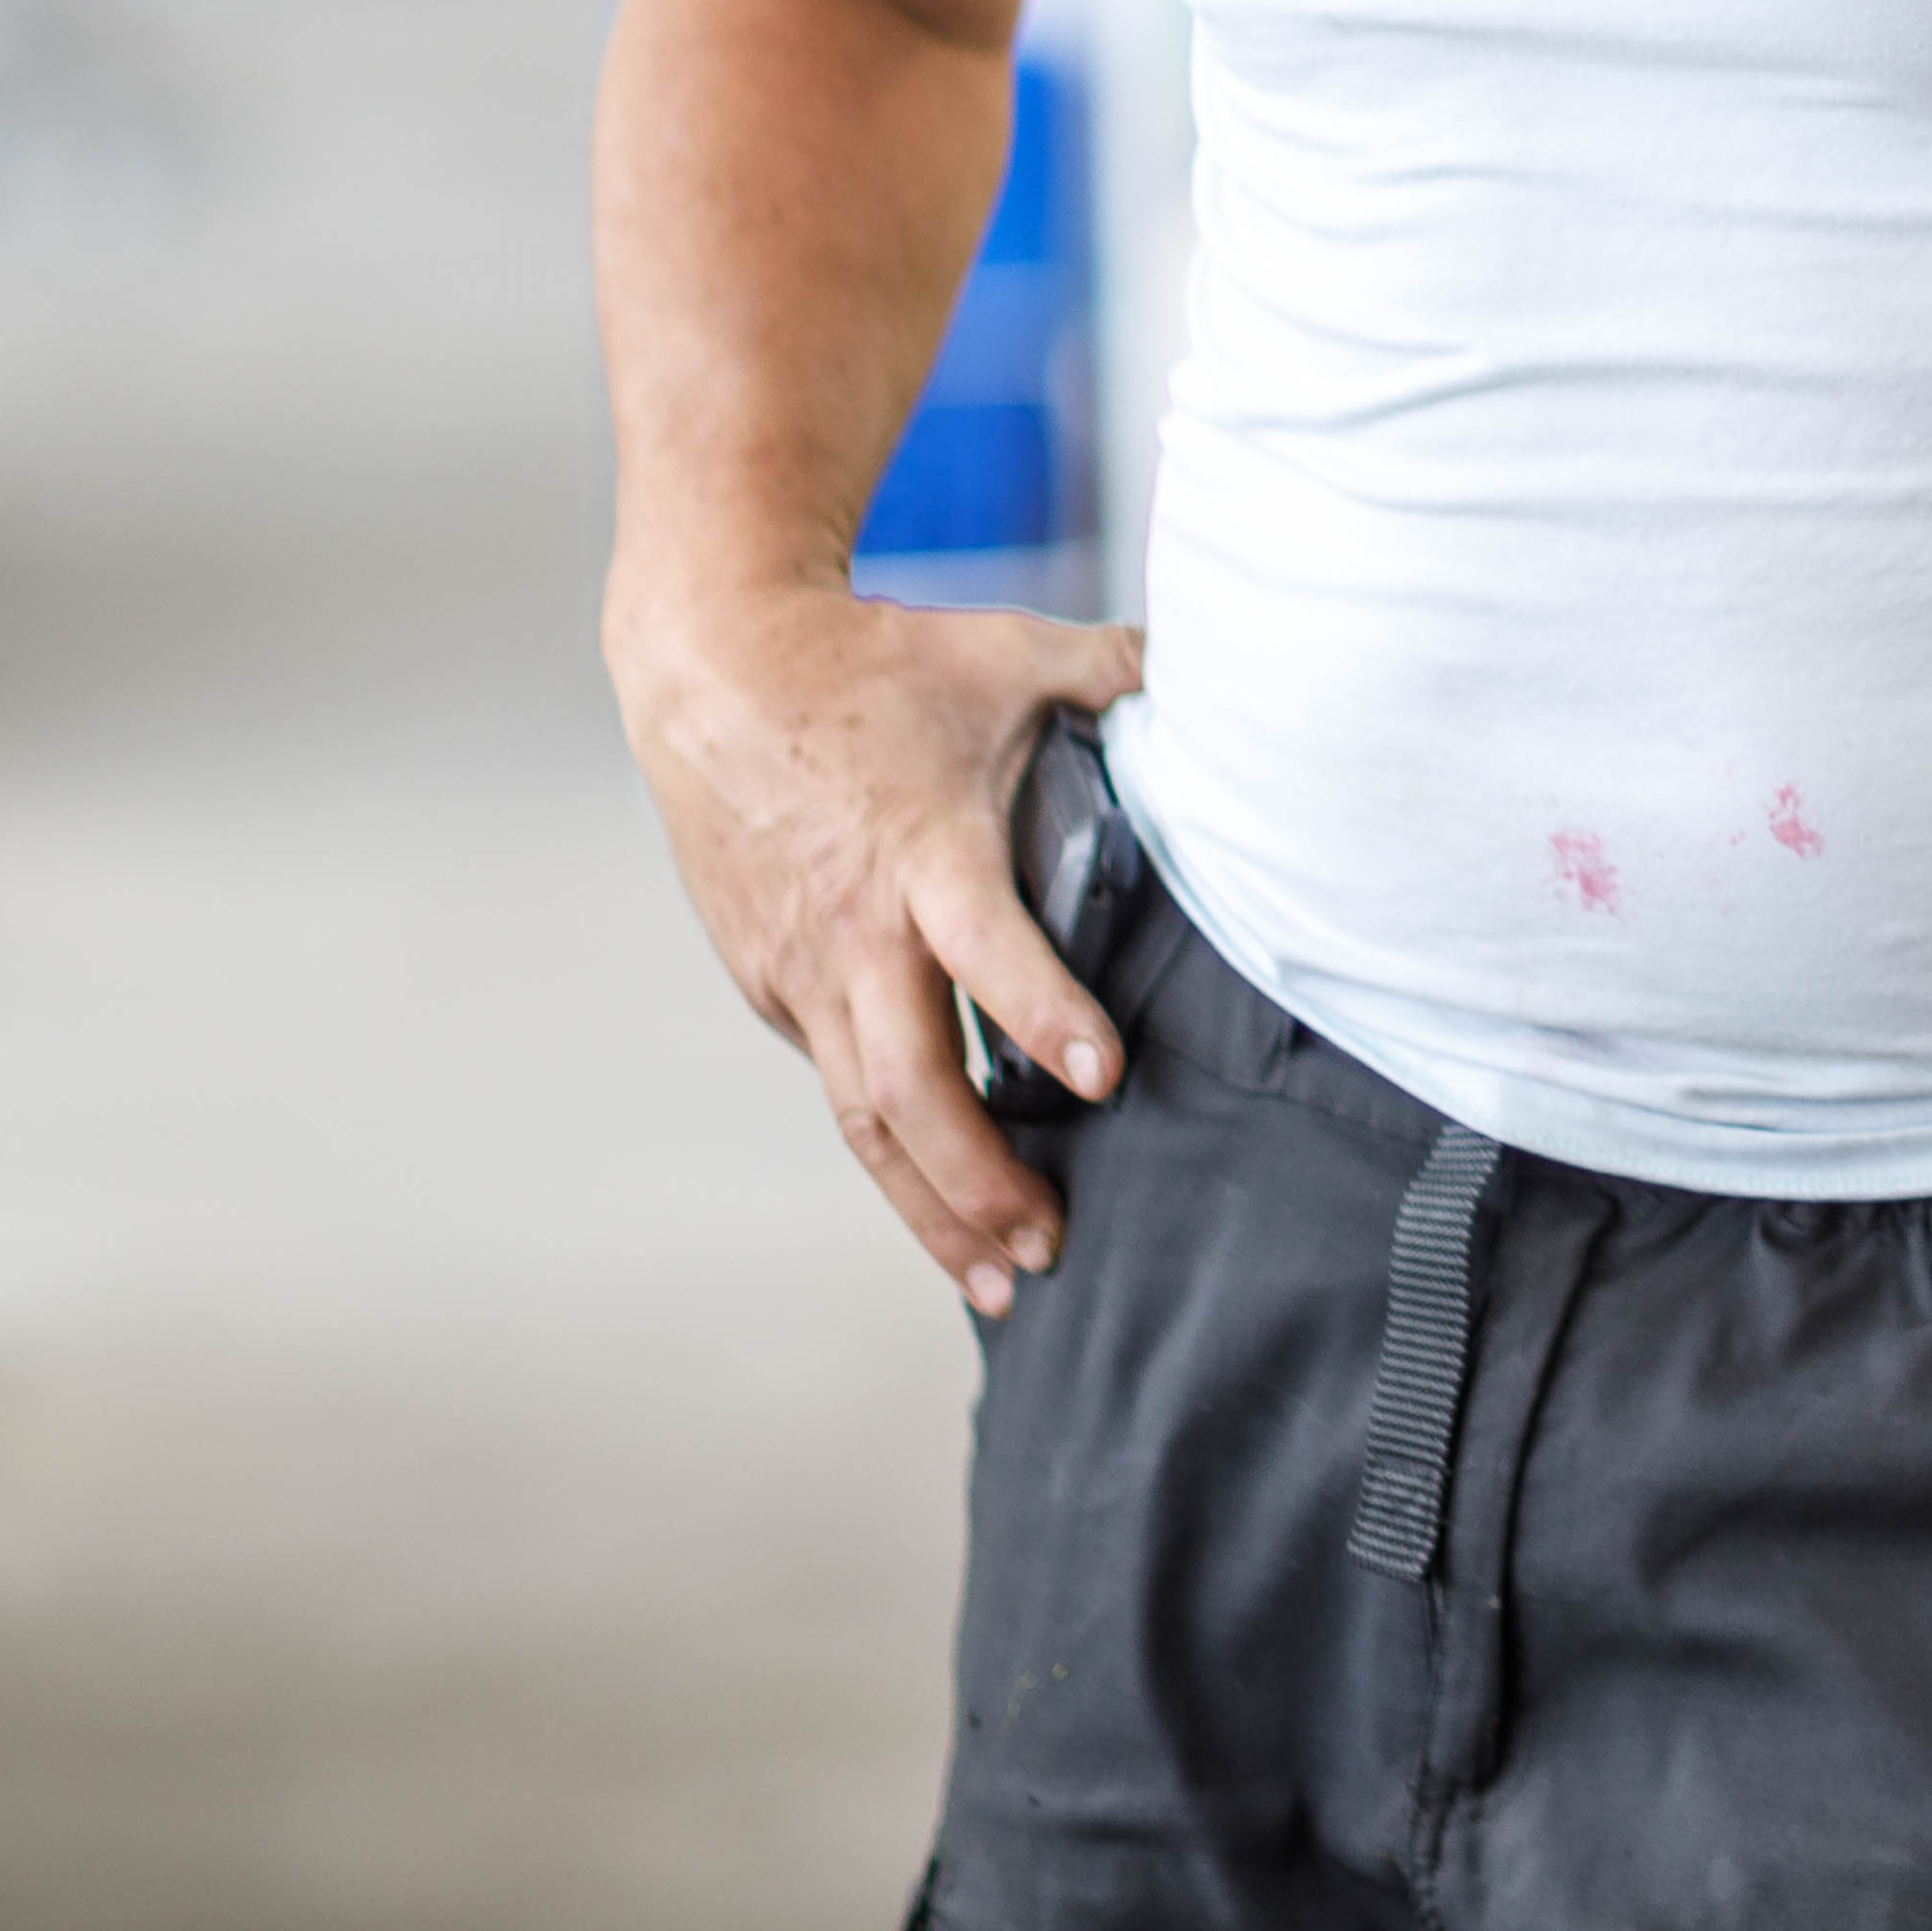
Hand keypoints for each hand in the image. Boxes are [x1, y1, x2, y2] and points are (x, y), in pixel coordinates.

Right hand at [616, 571, 1142, 1312]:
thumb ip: (1115, 672)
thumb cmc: (872, 665)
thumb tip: (1219, 667)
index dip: (1043, 1014)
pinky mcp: (772, 984)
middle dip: (978, 1182)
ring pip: (862, 1117)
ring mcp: (802, 969)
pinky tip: (940, 1194)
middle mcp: (855, 931)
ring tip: (1000, 1278)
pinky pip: (835, 1079)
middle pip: (907, 1087)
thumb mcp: (1007, 653)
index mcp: (924, 854)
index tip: (1103, 1077)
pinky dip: (888, 1148)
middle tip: (1050, 1246)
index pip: (986, 950)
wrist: (712, 670)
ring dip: (931, 1206)